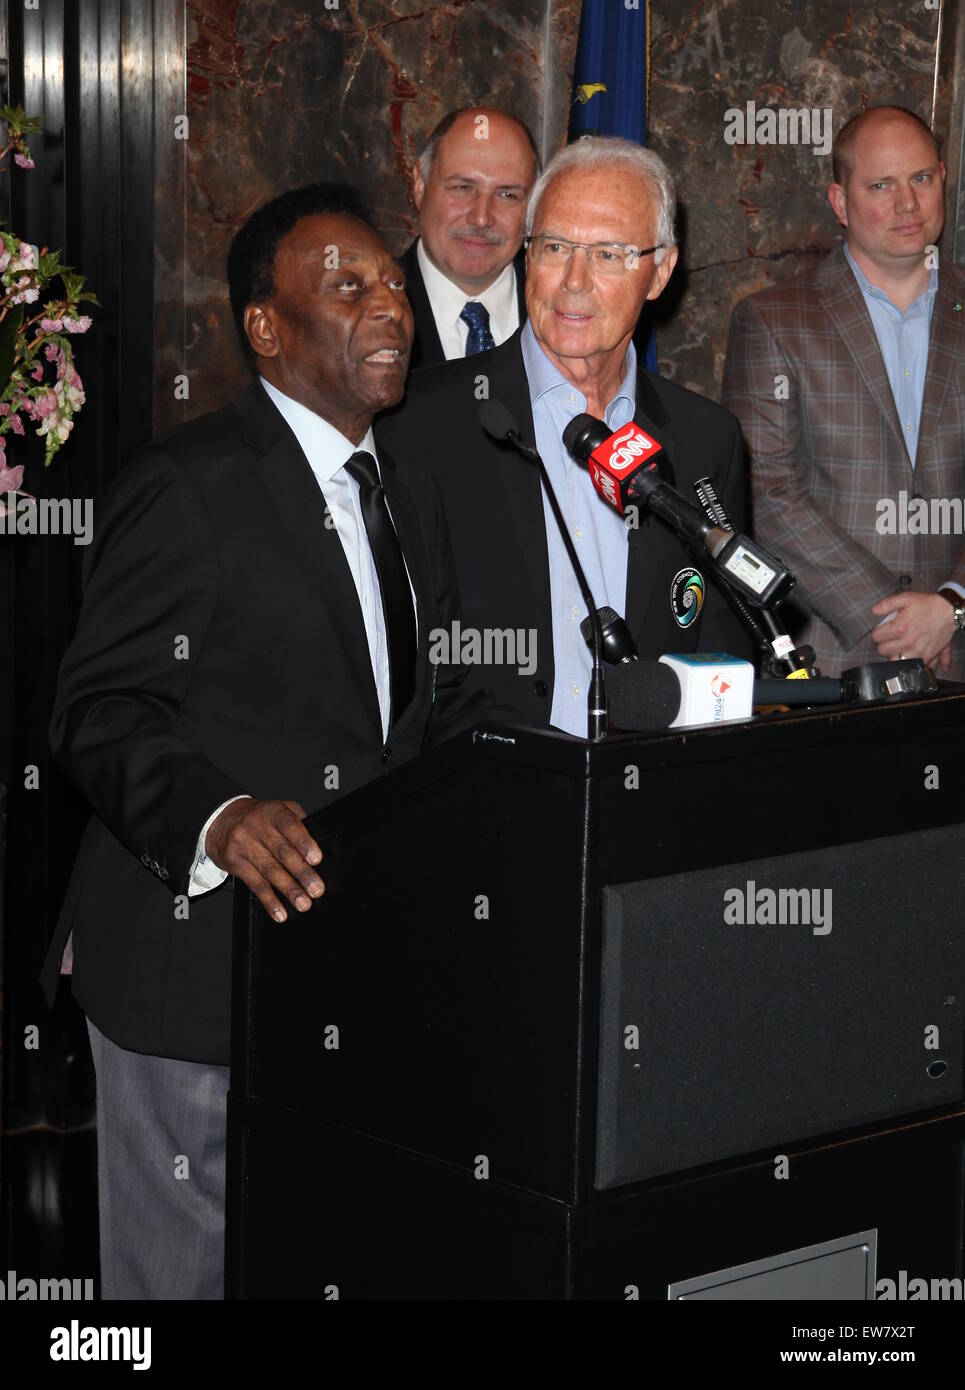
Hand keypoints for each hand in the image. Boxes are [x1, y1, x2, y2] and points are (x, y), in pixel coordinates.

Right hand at [205, 798, 323, 921]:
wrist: (220, 821)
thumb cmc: (257, 818)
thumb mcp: (278, 809)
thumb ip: (298, 822)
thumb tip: (316, 843)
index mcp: (272, 812)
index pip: (289, 825)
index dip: (304, 842)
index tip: (316, 859)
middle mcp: (257, 828)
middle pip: (282, 852)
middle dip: (302, 873)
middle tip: (316, 889)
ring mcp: (244, 846)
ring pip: (270, 871)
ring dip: (289, 890)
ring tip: (303, 903)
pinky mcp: (235, 864)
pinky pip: (255, 884)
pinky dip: (269, 901)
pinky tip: (280, 911)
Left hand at [870, 592, 956, 666]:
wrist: (949, 611)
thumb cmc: (928, 605)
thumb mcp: (906, 598)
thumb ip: (887, 604)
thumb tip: (873, 611)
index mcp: (901, 628)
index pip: (876, 637)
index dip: (876, 632)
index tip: (880, 630)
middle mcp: (908, 642)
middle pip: (883, 651)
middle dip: (883, 644)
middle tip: (888, 639)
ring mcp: (918, 652)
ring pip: (895, 661)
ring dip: (893, 654)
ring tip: (897, 646)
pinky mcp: (927, 657)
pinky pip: (912, 666)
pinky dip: (909, 662)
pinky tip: (909, 654)